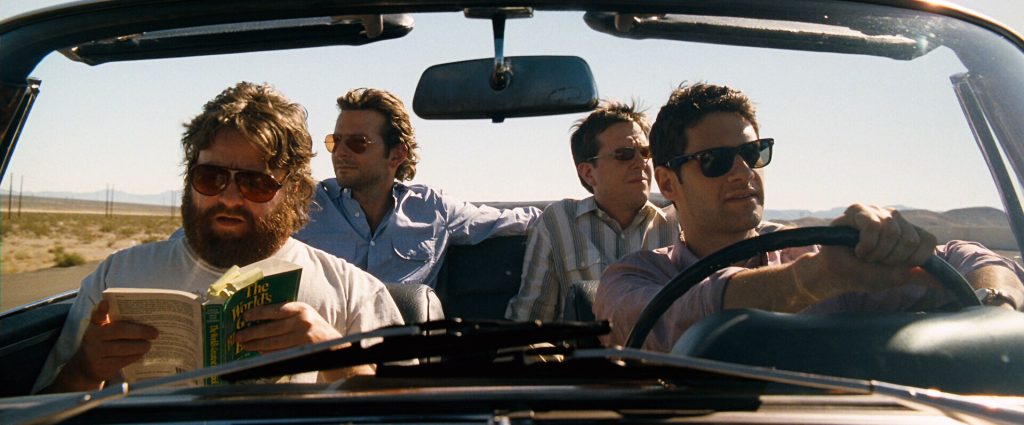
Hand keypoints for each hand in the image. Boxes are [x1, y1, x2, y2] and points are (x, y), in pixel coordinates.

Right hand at [52, 300, 158, 391]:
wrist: (86, 367)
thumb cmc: (101, 343)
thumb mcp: (101, 331)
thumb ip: (113, 321)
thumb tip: (140, 315)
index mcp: (93, 326)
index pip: (96, 316)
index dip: (100, 309)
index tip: (105, 302)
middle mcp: (92, 338)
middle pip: (119, 331)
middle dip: (139, 331)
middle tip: (154, 333)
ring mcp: (95, 354)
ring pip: (122, 348)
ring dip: (139, 346)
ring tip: (149, 344)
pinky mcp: (102, 367)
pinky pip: (122, 361)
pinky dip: (134, 356)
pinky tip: (141, 353)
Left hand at [234, 302, 340, 353]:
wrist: (334, 346)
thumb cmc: (315, 328)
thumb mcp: (305, 315)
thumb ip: (287, 314)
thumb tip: (259, 318)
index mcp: (301, 309)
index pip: (275, 310)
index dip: (258, 313)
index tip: (244, 316)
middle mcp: (302, 322)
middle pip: (270, 328)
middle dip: (251, 333)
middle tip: (238, 336)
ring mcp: (302, 338)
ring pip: (273, 343)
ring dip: (256, 345)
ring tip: (244, 345)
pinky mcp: (301, 352)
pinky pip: (279, 353)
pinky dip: (267, 353)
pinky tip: (259, 352)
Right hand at [798, 204, 938, 298]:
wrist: (833, 274)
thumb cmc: (862, 274)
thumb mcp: (895, 277)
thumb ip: (918, 275)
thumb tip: (945, 283)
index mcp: (907, 232)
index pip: (928, 241)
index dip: (913, 259)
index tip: (895, 266)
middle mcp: (895, 218)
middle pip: (910, 239)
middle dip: (891, 259)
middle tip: (876, 262)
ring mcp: (877, 212)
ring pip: (892, 232)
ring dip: (877, 253)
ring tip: (865, 256)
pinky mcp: (859, 210)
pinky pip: (874, 228)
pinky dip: (866, 246)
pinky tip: (857, 249)